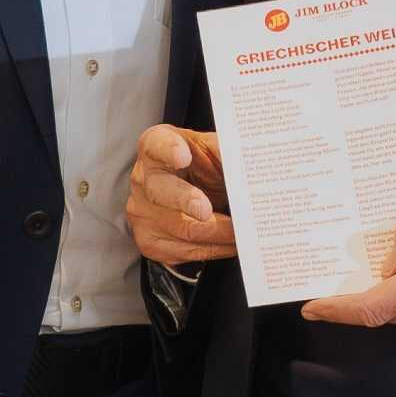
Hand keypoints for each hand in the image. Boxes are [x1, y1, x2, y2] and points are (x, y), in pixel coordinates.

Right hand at [126, 125, 236, 263]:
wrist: (198, 192)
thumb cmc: (205, 166)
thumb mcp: (218, 149)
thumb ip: (229, 151)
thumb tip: (253, 162)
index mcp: (156, 147)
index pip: (156, 145)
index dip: (168, 150)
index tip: (183, 156)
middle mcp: (144, 178)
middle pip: (162, 191)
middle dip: (188, 201)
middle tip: (207, 210)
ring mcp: (142, 212)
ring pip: (182, 229)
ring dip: (220, 233)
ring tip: (245, 229)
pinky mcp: (149, 241)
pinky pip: (186, 251)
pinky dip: (216, 248)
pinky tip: (232, 242)